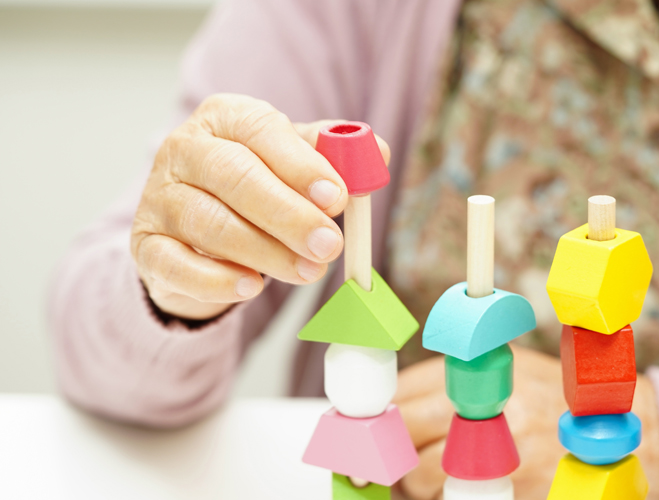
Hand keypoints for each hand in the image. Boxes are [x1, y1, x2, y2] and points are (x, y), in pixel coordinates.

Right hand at [131, 94, 389, 319]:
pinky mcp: (145, 245)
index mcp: (225, 117)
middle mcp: (184, 149)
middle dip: (288, 215)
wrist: (196, 231)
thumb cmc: (254, 189)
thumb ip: (331, 157)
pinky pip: (174, 264)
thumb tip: (377, 152)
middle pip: (234, 177)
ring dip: (264, 252)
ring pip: (209, 223)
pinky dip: (215, 280)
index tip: (338, 198)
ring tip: (306, 272)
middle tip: (328, 245)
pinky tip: (250, 288)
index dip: (302, 166)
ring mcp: (159, 197)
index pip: (262, 132)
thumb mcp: (292, 163)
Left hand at [394, 345, 658, 499]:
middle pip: (406, 428)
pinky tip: (455, 490)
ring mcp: (501, 449)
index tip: (373, 428)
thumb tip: (399, 404)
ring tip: (426, 477)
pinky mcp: (514, 485)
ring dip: (413, 480)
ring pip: (422, 472)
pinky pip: (454, 498)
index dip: (382, 413)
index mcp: (482, 370)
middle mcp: (489, 406)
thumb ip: (458, 380)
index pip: (405, 390)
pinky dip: (443, 498)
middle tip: (387, 459)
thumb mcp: (509, 367)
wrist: (623, 424)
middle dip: (390, 447)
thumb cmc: (554, 393)